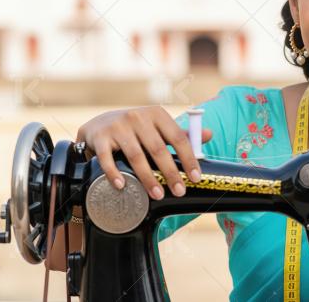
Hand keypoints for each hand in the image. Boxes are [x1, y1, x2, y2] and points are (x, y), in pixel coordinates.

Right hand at [76, 106, 211, 199]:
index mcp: (157, 114)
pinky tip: (122, 185)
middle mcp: (138, 117)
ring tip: (158, 194)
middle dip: (170, 173)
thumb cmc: (136, 130)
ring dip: (147, 178)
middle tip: (179, 191)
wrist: (99, 125)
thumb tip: (209, 134)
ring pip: (136, 156)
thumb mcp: (158, 128)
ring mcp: (117, 126)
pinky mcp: (100, 137)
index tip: (195, 178)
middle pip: (158, 149)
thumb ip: (182, 134)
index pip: (178, 137)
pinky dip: (114, 172)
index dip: (188, 159)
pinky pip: (107, 158)